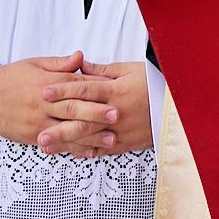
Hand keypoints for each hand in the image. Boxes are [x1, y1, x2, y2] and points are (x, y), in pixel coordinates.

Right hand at [0, 52, 109, 146]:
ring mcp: (38, 122)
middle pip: (73, 109)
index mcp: (46, 82)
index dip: (96, 90)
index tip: (114, 92)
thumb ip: (59, 64)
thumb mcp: (34, 64)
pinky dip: (73, 149)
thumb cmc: (11, 78)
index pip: (75, 85)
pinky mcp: (32, 136)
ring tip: (110, 140)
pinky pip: (56, 144)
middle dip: (96, 113)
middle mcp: (43, 103)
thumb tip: (80, 57)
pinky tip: (88, 152)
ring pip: (67, 130)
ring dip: (91, 136)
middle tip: (116, 116)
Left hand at [37, 59, 152, 157]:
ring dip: (67, 143)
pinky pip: (106, 149)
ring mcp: (122, 129)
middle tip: (38, 132)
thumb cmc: (156, 83)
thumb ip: (103, 70)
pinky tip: (73, 153)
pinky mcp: (129, 142)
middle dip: (58, 127)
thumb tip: (80, 65)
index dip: (62, 90)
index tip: (44, 92)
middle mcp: (116, 112)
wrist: (180, 104)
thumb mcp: (131, 69)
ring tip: (48, 146)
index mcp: (116, 91)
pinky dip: (89, 151)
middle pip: (82, 120)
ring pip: (90, 138)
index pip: (84, 90)